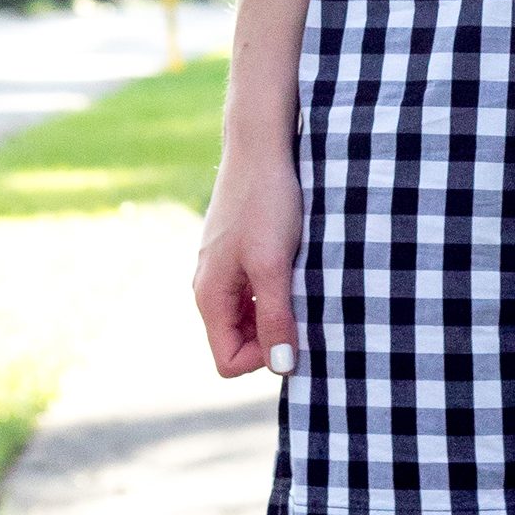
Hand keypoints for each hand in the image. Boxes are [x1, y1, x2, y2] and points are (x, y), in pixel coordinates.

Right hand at [191, 129, 304, 379]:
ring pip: (250, 317)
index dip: (264, 357)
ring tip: (302, 280)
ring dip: (278, 311)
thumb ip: (274, 316)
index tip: (293, 325)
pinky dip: (278, 289)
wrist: (260, 146)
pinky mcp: (239, 253)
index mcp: (210, 297)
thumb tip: (282, 368)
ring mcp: (224, 270)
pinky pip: (255, 291)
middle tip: (304, 302)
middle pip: (239, 342)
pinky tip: (297, 265)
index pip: (228, 362)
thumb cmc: (266, 202)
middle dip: (273, 335)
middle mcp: (210, 289)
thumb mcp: (273, 264)